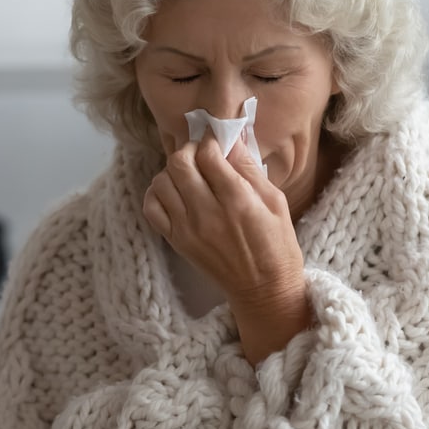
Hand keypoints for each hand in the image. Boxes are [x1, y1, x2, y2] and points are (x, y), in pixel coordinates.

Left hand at [144, 133, 310, 362]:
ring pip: (162, 181)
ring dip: (173, 171)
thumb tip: (230, 138)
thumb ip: (249, 169)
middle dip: (189, 150)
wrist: (264, 290)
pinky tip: (174, 193)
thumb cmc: (277, 244)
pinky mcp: (176, 242)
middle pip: (179, 163)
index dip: (210, 141)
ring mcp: (188, 229)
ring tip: (190, 175)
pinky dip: (158, 194)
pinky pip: (151, 208)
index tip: (216, 142)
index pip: (208, 154)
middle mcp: (208, 213)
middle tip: (201, 154)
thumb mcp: (276, 201)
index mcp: (237, 200)